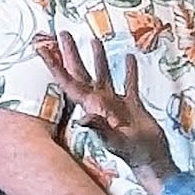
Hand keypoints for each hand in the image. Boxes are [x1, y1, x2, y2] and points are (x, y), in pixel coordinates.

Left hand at [38, 31, 178, 192]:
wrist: (152, 160)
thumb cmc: (132, 152)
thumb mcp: (116, 140)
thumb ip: (100, 128)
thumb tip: (82, 118)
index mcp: (92, 107)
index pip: (68, 82)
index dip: (54, 66)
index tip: (43, 49)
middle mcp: (99, 103)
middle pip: (81, 73)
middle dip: (71, 54)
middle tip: (63, 34)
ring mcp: (115, 104)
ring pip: (103, 75)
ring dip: (98, 58)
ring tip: (93, 40)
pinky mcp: (132, 105)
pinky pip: (128, 83)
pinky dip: (129, 70)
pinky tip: (129, 57)